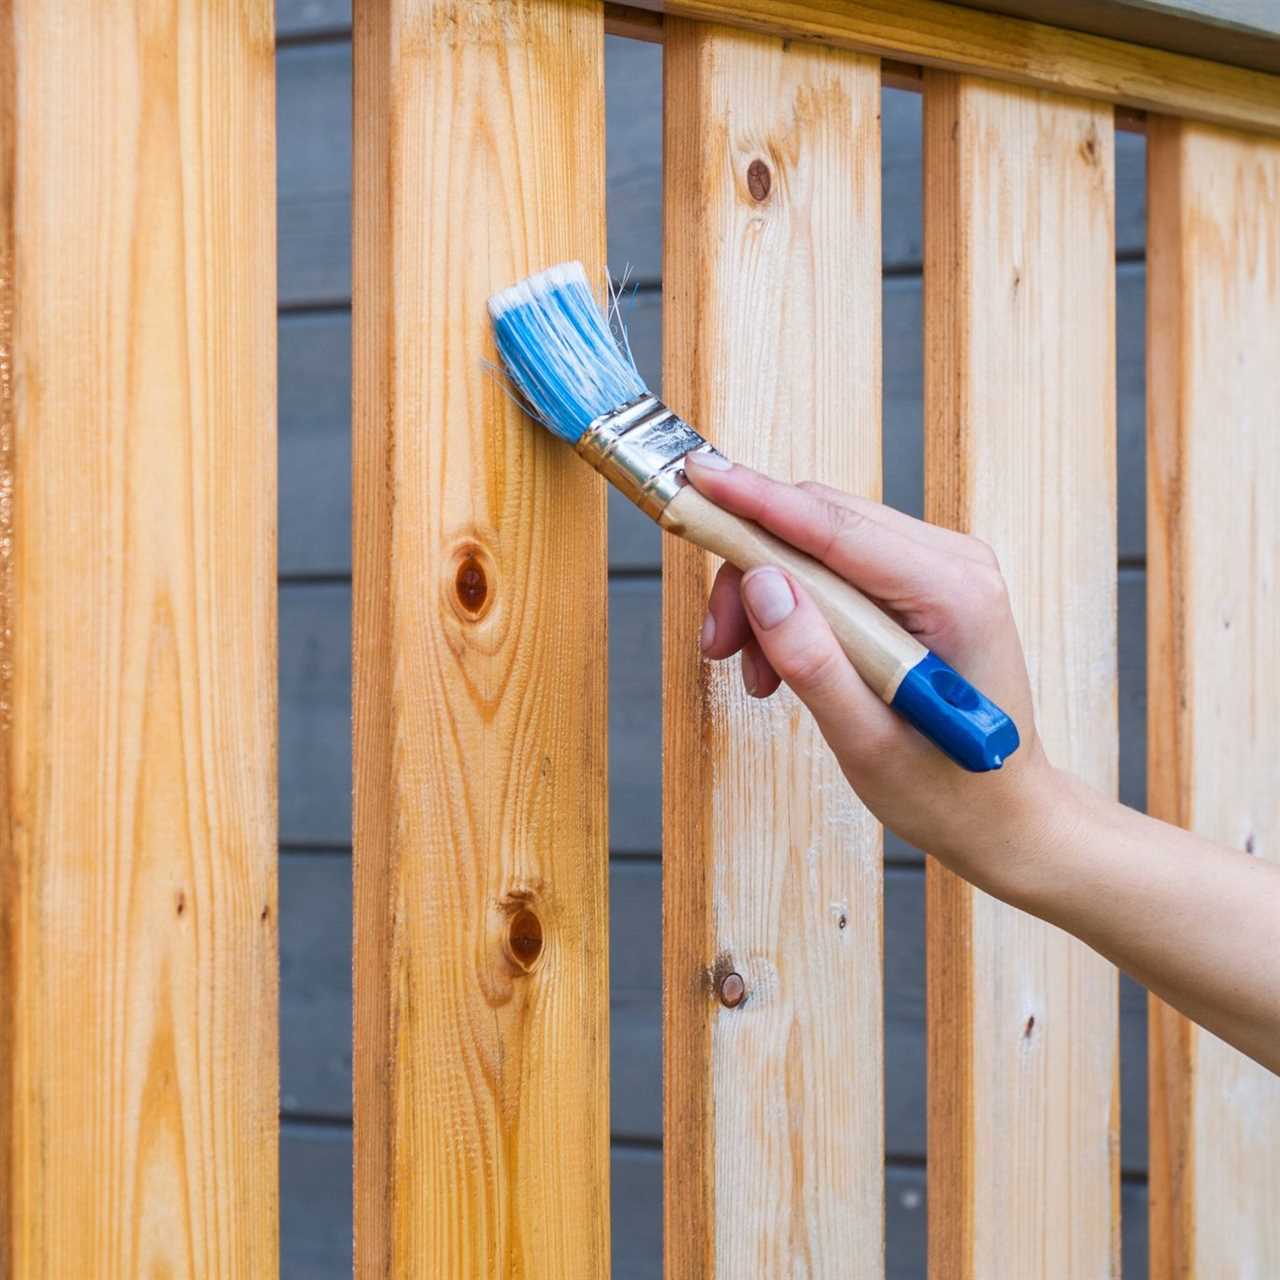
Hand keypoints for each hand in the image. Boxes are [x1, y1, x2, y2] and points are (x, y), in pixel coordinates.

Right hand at [683, 452, 1074, 899]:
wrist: (1005, 816)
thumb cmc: (949, 790)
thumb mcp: (867, 743)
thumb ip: (812, 662)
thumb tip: (761, 583)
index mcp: (954, 596)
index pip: (835, 527)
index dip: (757, 499)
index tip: (696, 474)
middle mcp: (955, 564)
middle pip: (821, 524)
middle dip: (752, 568)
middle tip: (716, 641)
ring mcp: (943, 569)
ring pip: (822, 541)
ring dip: (770, 594)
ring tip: (752, 672)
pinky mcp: (924, 583)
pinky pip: (839, 566)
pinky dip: (796, 606)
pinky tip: (781, 662)